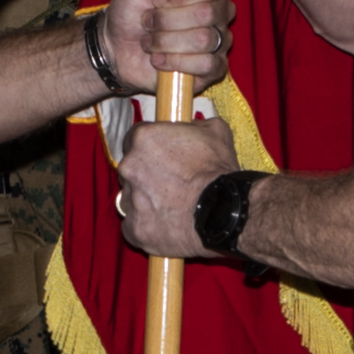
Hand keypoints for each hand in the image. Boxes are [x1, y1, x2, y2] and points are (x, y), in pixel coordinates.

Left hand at [103, 0, 232, 91]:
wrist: (116, 46)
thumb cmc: (131, 7)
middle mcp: (219, 12)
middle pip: (207, 13)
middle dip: (166, 19)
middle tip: (148, 20)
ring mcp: (219, 41)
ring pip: (204, 40)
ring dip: (165, 41)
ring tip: (149, 41)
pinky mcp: (213, 68)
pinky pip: (207, 64)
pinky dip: (175, 62)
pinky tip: (159, 60)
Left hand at [117, 115, 241, 258]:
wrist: (224, 213)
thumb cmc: (218, 172)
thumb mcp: (215, 132)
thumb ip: (195, 125)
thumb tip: (192, 126)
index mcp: (144, 138)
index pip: (135, 138)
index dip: (150, 147)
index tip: (162, 155)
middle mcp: (129, 167)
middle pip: (131, 169)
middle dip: (147, 174)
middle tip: (171, 182)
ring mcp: (129, 199)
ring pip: (132, 198)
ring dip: (146, 201)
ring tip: (173, 206)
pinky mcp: (134, 228)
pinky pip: (136, 225)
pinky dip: (149, 225)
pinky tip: (169, 224)